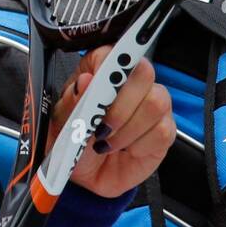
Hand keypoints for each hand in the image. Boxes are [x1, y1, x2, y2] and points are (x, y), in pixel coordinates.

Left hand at [44, 45, 174, 197]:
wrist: (85, 173)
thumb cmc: (73, 139)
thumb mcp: (61, 124)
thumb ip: (71, 102)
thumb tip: (85, 81)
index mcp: (101, 70)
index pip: (114, 53)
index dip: (109, 69)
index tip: (96, 88)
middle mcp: (131, 81)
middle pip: (144, 72)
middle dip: (120, 104)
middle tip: (101, 126)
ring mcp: (152, 104)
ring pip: (156, 102)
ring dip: (128, 129)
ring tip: (108, 142)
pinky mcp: (164, 129)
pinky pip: (162, 131)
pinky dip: (139, 146)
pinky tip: (126, 150)